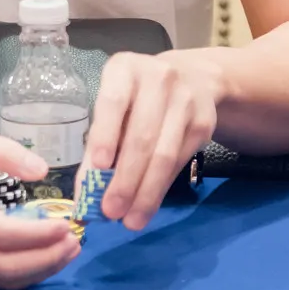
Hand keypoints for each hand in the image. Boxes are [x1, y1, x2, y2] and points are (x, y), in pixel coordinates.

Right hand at [0, 125, 80, 289]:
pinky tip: (37, 259)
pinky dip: (17, 275)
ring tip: (64, 253)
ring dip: (36, 272)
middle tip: (75, 243)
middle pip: (3, 268)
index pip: (0, 234)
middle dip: (46, 260)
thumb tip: (40, 169)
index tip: (67, 225)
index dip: (39, 236)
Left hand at [86, 52, 217, 231]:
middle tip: (110, 212)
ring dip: (146, 192)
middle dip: (125, 179)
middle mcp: (158, 78)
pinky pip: (180, 161)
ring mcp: (186, 99)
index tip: (98, 166)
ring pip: (164, 154)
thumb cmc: (138, 99)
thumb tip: (84, 197)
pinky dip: (161, 187)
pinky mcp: (204, 122)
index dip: (106, 134)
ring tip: (130, 220)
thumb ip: (97, 147)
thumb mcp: (114, 109)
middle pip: (142, 136)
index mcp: (124, 69)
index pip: (113, 102)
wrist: (193, 78)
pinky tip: (148, 204)